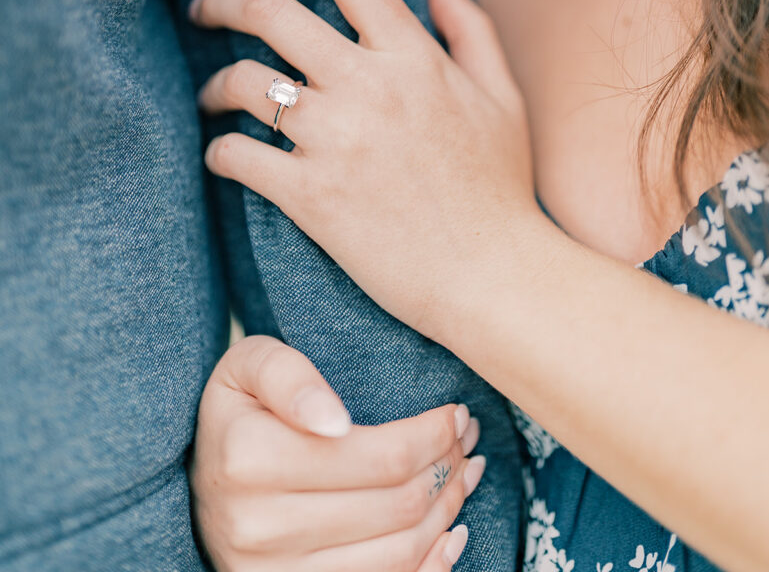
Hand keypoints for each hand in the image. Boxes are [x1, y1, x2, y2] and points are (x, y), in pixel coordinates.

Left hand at [189, 0, 534, 339]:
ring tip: (212, 94)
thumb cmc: (500, 187)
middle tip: (203, 7)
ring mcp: (337, 142)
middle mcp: (370, 87)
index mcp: (414, 56)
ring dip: (213, 83)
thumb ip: (466, 22)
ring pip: (243, 82)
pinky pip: (237, 155)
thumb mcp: (500, 92)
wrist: (494, 278)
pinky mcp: (312, 198)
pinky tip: (223, 153)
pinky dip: (218, 150)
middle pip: (270, 12)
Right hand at [191, 335, 483, 571]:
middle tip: (467, 441)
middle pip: (396, 507)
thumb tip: (335, 421)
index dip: (433, 436)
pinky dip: (428, 566)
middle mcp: (256, 527)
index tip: (456, 414)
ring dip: (446, 513)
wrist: (200, 474)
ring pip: (397, 554)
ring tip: (462, 475)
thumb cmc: (239, 408)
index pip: (380, 457)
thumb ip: (290, 376)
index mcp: (250, 458)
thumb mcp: (249, 365)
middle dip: (446, 468)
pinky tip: (449, 532)